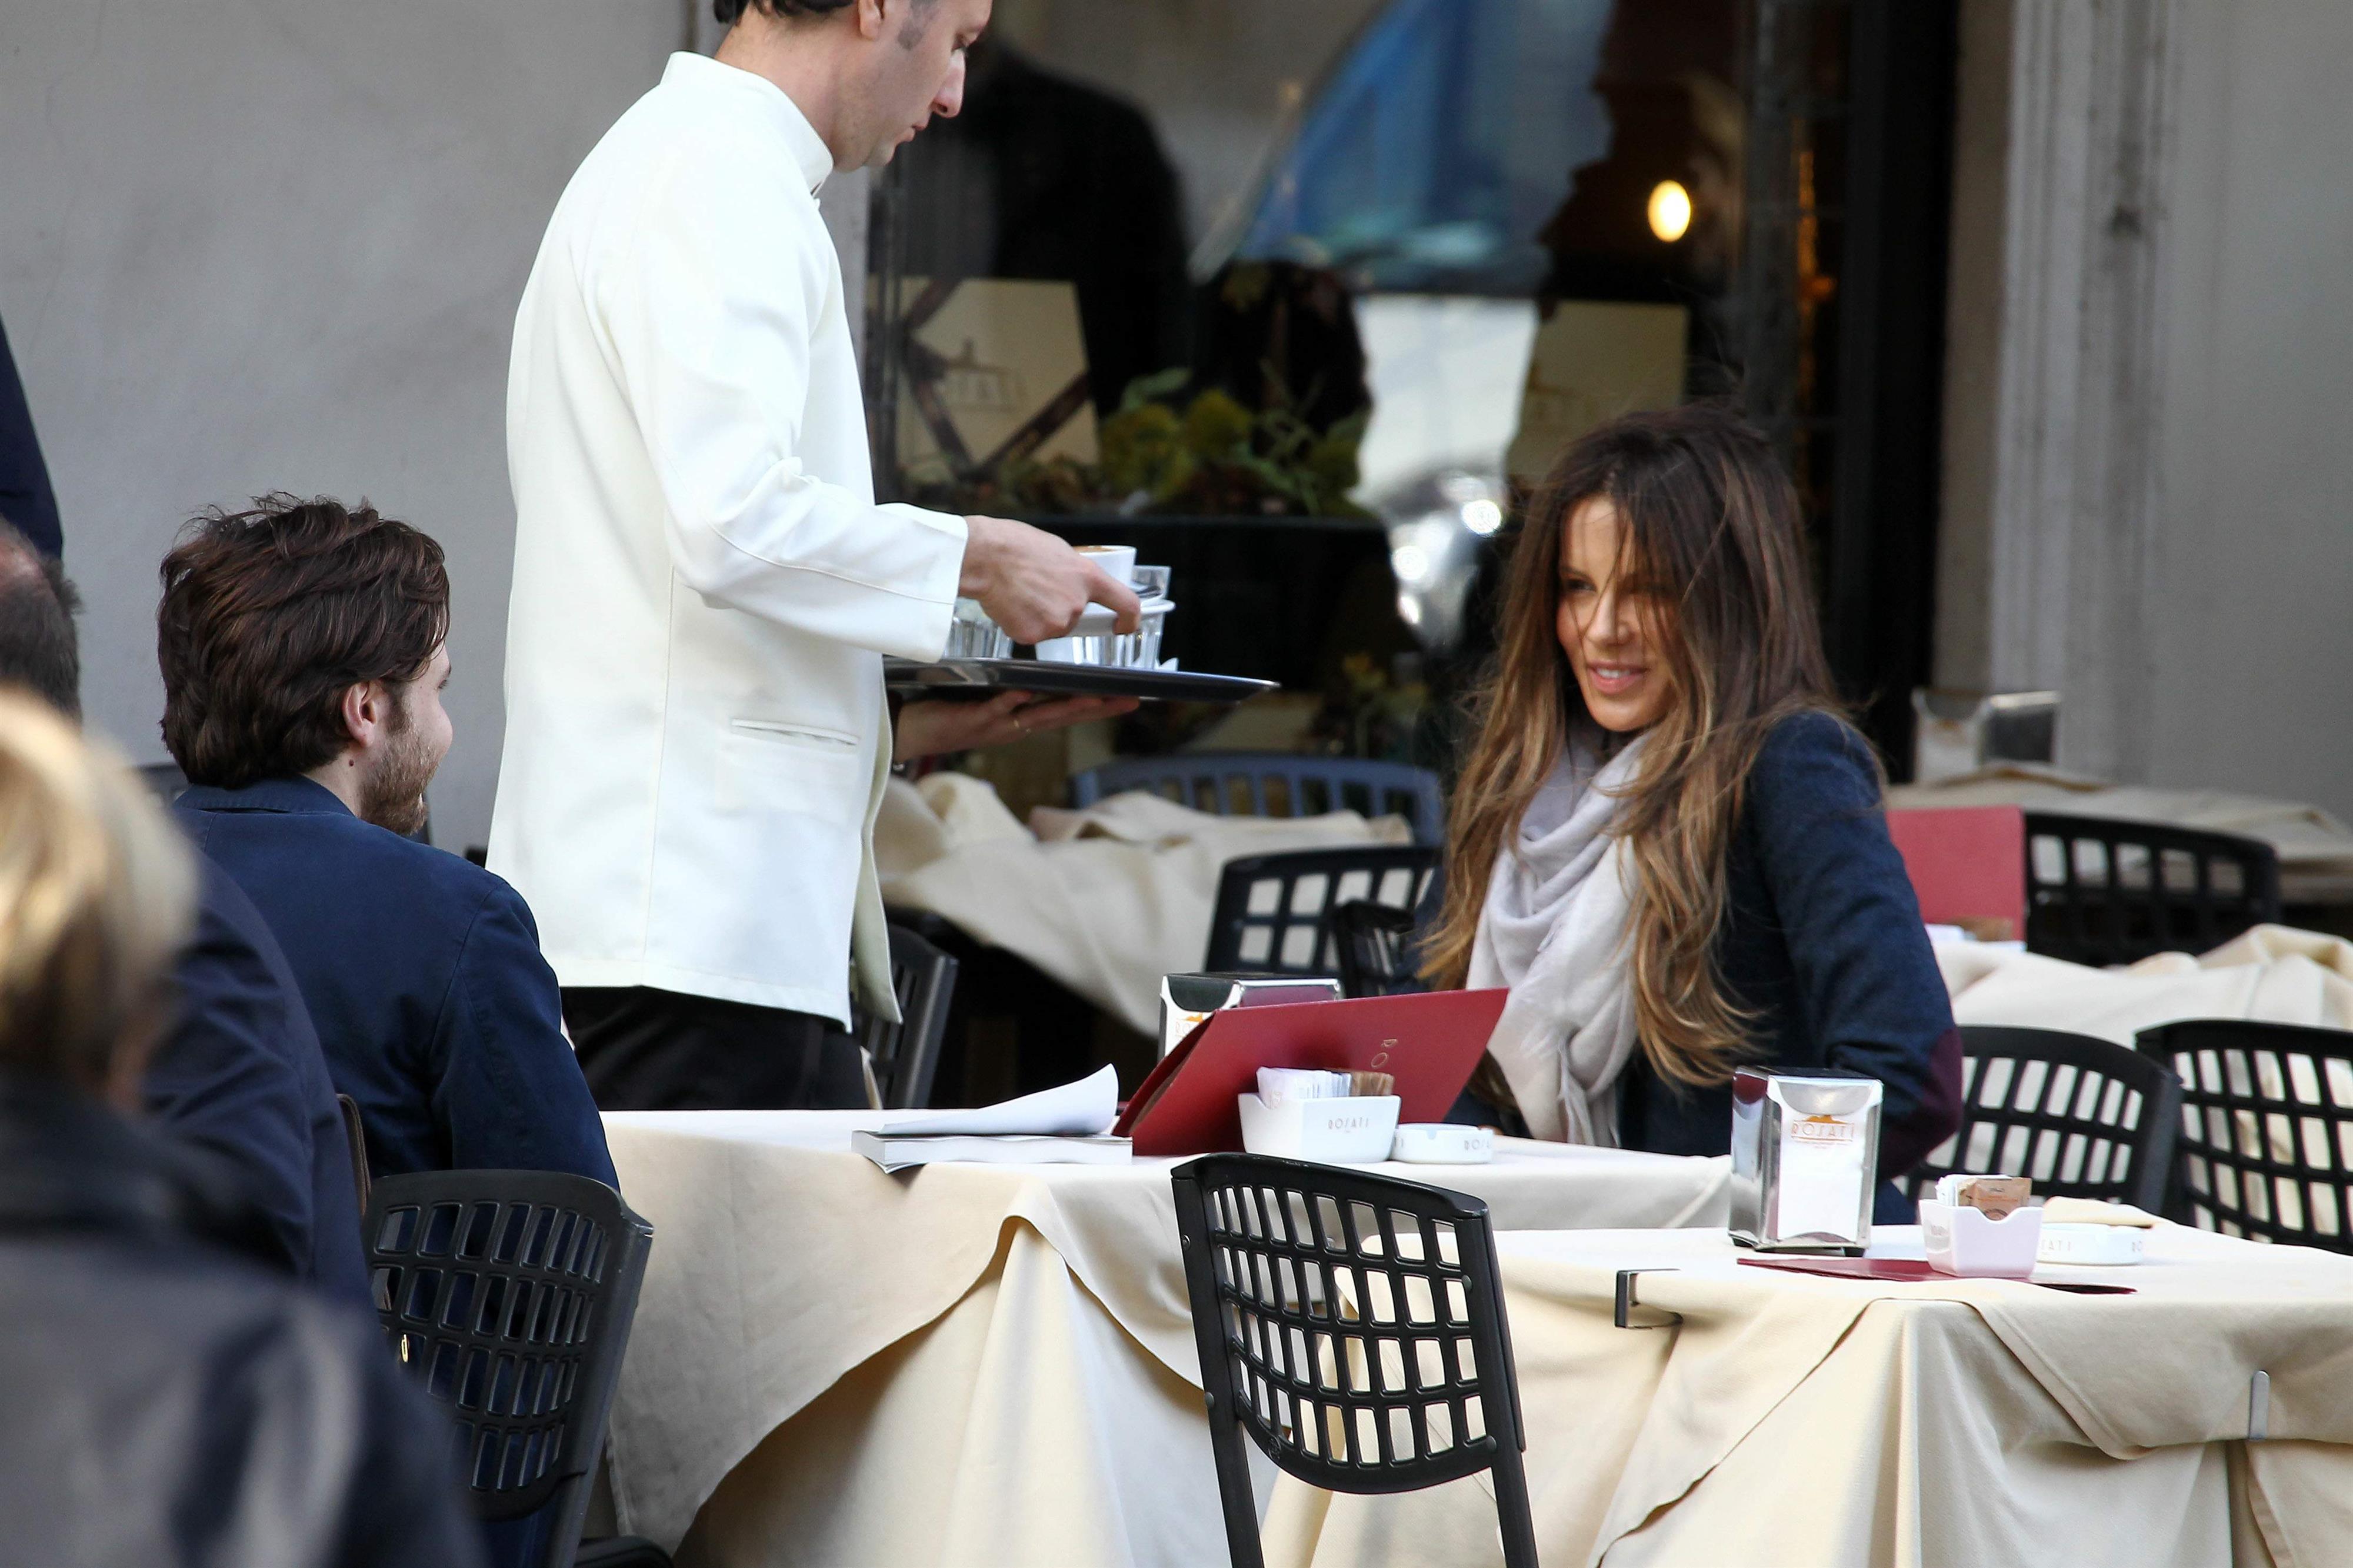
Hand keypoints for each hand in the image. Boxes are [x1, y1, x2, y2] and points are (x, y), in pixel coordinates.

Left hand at [894, 692, 1139, 758]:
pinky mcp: (973, 721)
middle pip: (1063, 716)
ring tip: (1090, 697)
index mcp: (1023, 720)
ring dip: (1063, 708)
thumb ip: (1016, 690)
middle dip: (1096, 708)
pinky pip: (995, 710)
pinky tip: (1025, 693)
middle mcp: (1016, 726)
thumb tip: (1041, 675)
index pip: (1068, 712)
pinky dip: (1010, 702)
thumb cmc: (953, 713)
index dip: (1098, 707)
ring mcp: (997, 725)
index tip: (1127, 698)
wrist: (915, 732)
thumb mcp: (991, 701)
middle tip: (1124, 700)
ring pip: (1037, 716)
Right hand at [959, 515, 1141, 644]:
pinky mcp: (1032, 635)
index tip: (1124, 626)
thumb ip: (1074, 573)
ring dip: (1040, 616)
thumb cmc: (1015, 545)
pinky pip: (1032, 634)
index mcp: (1088, 577)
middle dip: (1060, 608)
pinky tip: (1011, 604)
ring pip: (1053, 627)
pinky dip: (1021, 623)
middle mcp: (1076, 604)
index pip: (1126, 603)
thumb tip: (1075, 584)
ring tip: (1020, 592)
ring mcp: (1055, 622)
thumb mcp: (1058, 550)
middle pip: (1076, 617)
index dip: (1130, 619)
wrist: (984, 556)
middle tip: (1037, 590)